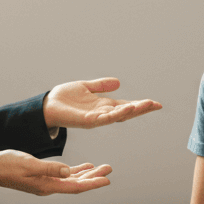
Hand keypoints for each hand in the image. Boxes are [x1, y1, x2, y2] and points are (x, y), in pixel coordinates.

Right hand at [0, 151, 111, 195]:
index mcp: (47, 185)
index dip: (93, 183)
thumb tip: (69, 171)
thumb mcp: (30, 164)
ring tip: (102, 167)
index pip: (75, 186)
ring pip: (72, 179)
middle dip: (94, 177)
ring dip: (87, 173)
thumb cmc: (8, 165)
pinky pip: (64, 175)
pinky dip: (75, 171)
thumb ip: (50, 168)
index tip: (107, 180)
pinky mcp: (43, 177)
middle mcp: (49, 186)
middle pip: (77, 183)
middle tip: (109, 169)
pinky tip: (84, 166)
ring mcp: (46, 182)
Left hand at [43, 78, 161, 129]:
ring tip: (147, 105)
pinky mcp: (88, 121)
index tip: (155, 103)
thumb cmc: (64, 99)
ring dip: (133, 110)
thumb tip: (118, 82)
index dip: (140, 104)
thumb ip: (101, 85)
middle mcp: (103, 113)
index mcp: (103, 105)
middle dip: (142, 109)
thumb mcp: (86, 87)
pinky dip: (117, 113)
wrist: (47, 106)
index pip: (126, 105)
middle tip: (157, 105)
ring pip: (119, 115)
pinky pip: (105, 118)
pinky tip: (127, 107)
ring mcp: (97, 118)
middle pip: (127, 111)